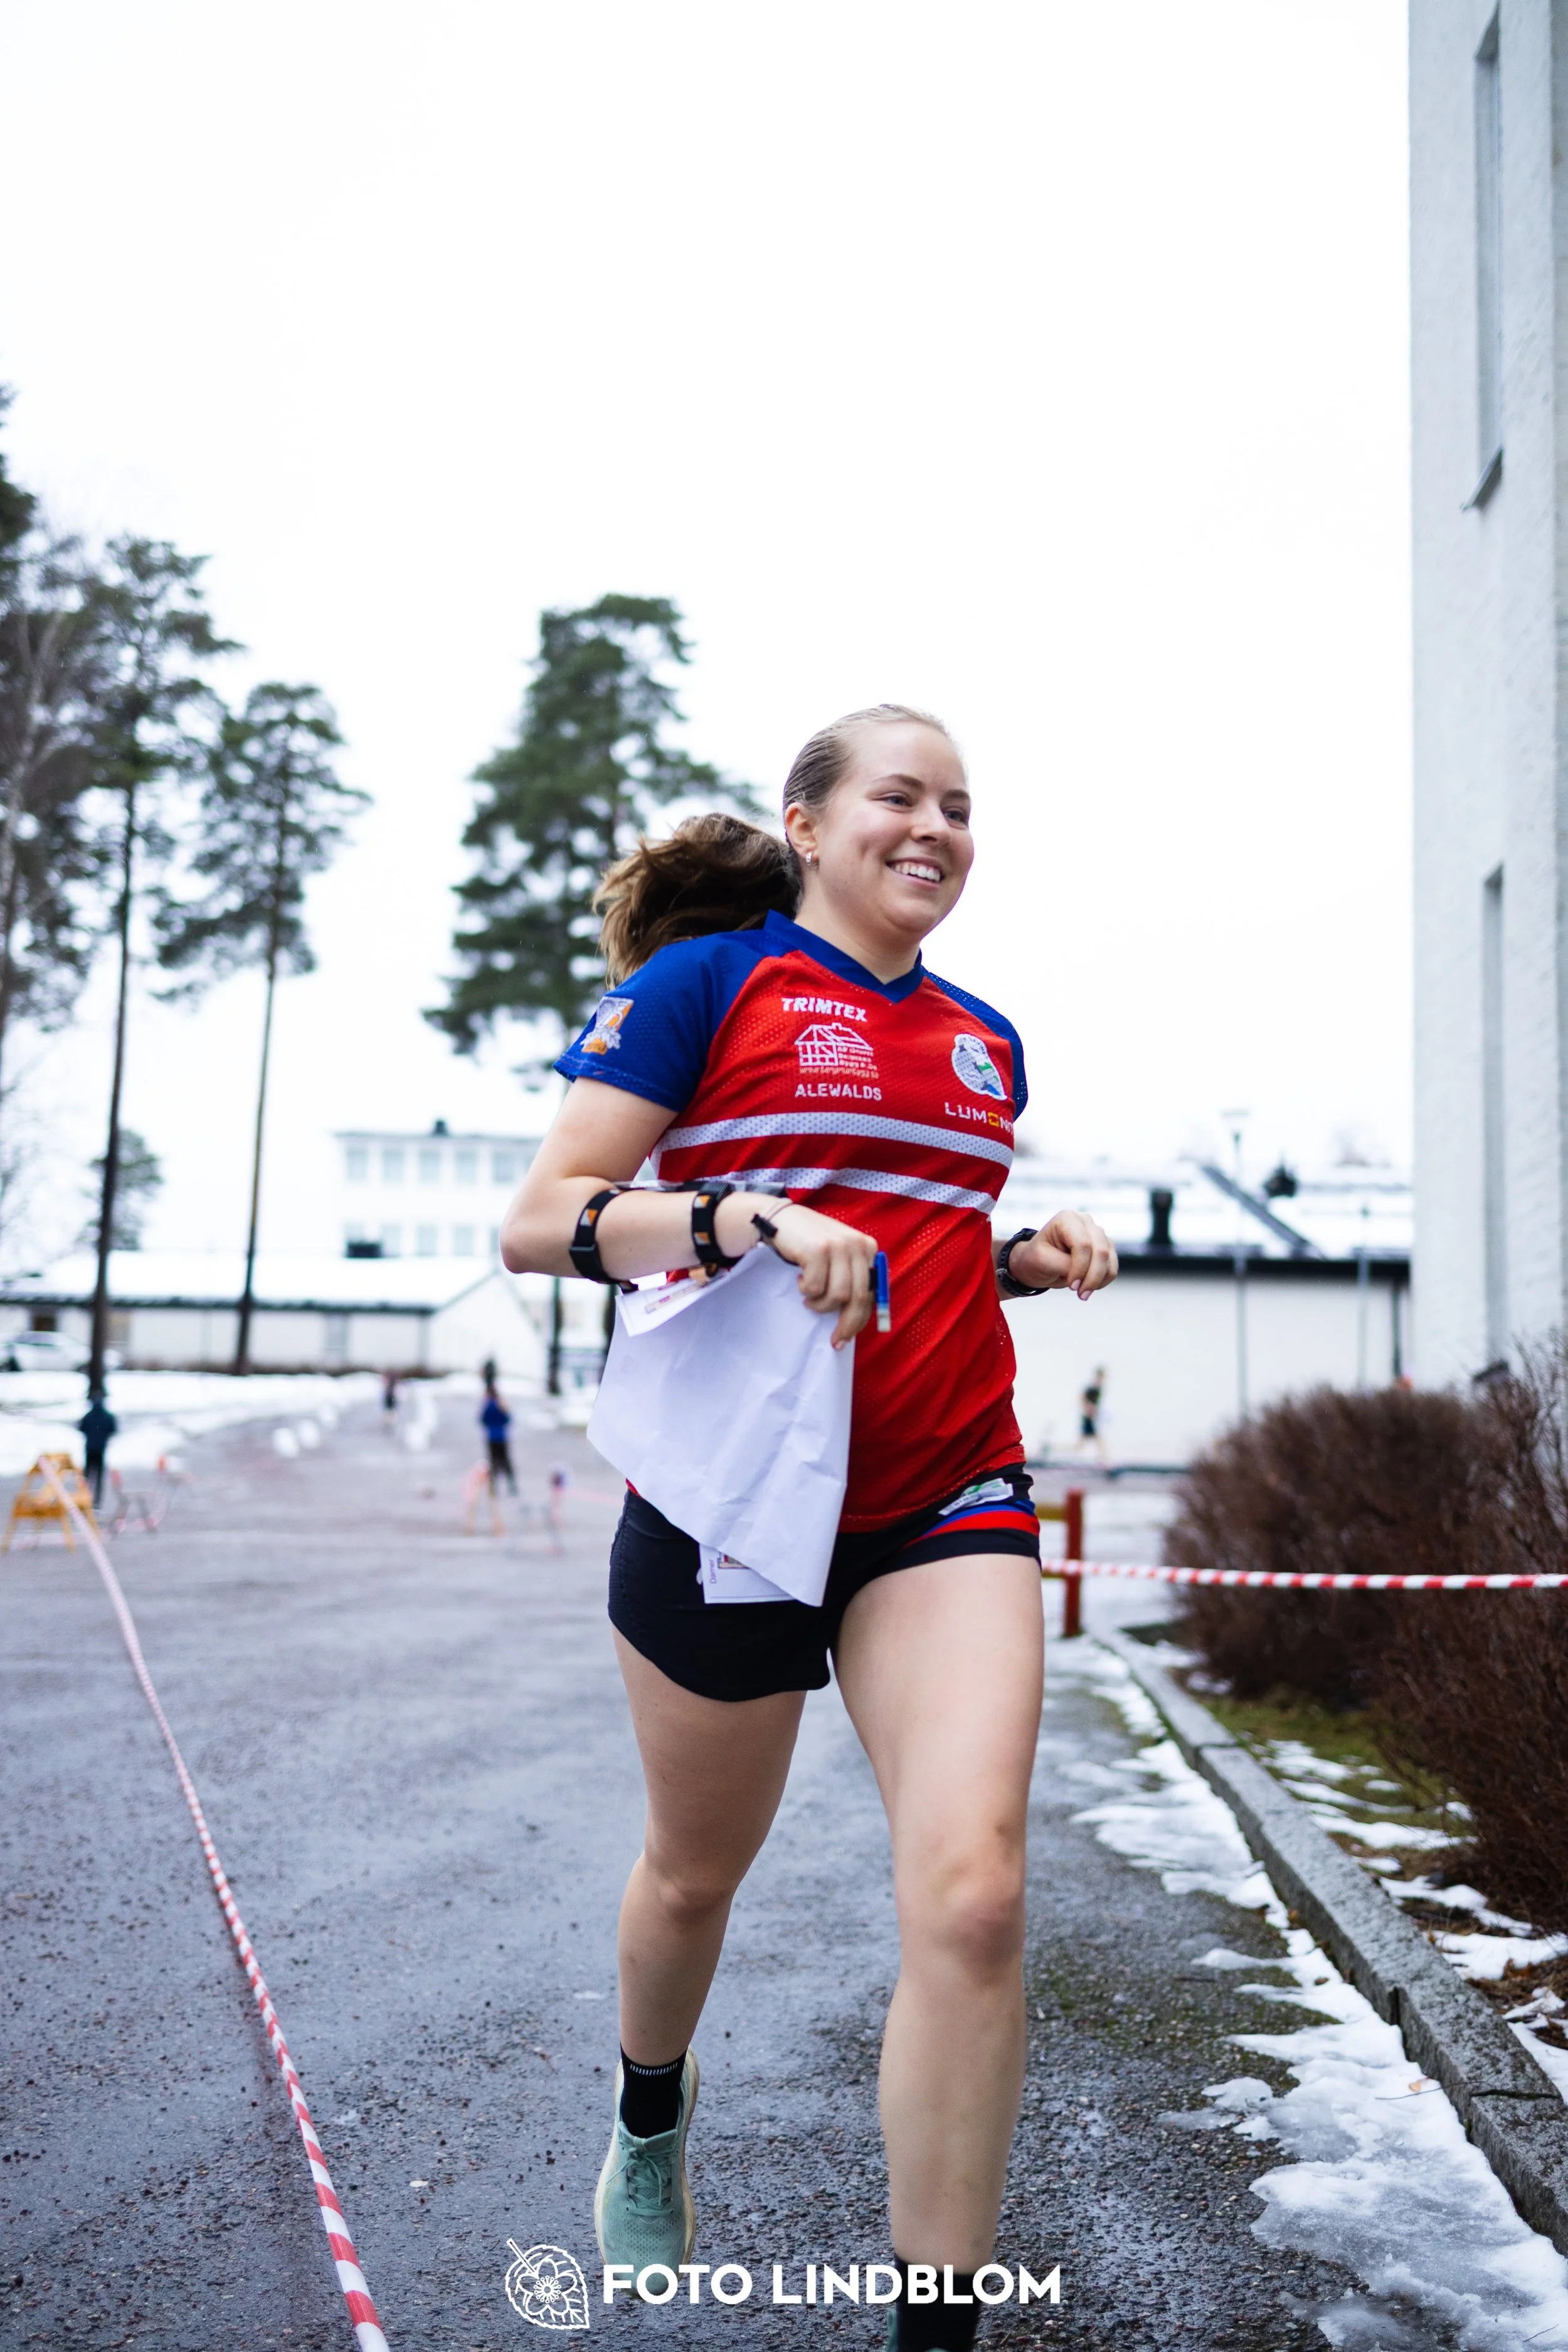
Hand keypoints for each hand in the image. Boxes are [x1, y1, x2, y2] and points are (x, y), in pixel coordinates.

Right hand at [728, 1196, 878, 1348]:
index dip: (861, 1319)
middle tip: (834, 1340)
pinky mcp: (818, 1249)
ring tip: (810, 1299)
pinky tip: (800, 1280)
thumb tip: (855, 1319)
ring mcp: (838, 1245)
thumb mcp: (838, 1257)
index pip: (873, 1292)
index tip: (847, 1337)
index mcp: (868, 1247)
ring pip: (838, 1295)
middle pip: (859, 1297)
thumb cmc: (809, 1244)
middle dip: (846, 1324)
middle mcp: (858, 1244)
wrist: (780, 1219)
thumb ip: (851, 1278)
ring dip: (821, 1305)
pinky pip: (816, 1287)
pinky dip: (806, 1290)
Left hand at [1007, 1211, 1117, 1298]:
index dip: (1080, 1268)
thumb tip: (1087, 1272)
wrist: (1039, 1264)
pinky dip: (1103, 1281)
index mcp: (1067, 1219)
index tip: (1071, 1286)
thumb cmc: (1036, 1258)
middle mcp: (1085, 1222)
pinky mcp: (1105, 1247)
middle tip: (1080, 1294)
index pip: (1083, 1244)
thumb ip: (1066, 1264)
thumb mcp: (1043, 1261)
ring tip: (1082, 1293)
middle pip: (1100, 1251)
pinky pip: (1112, 1267)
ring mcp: (1097, 1234)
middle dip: (1092, 1277)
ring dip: (1098, 1281)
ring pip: (1109, 1259)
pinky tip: (1088, 1287)